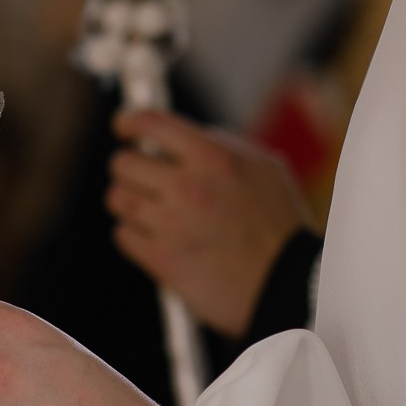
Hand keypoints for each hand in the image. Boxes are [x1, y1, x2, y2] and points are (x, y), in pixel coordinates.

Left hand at [106, 112, 313, 336]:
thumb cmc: (280, 225)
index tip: (123, 127)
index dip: (128, 121)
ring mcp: (172, 224)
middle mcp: (189, 186)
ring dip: (128, 200)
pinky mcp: (162, 260)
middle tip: (140, 176)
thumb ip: (221, 146)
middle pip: (123, 162)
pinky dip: (133, 234)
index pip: (151, 123)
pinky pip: (123, 235)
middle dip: (128, 167)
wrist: (287, 285)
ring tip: (149, 208)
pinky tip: (155, 236)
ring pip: (118, 199)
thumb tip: (179, 137)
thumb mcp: (263, 168)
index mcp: (214, 157)